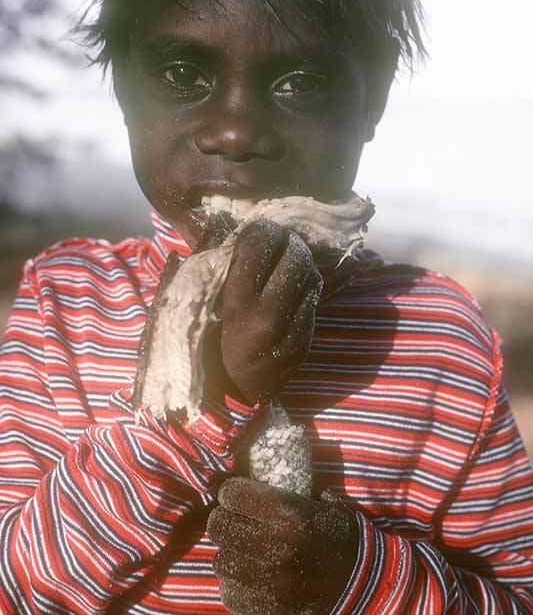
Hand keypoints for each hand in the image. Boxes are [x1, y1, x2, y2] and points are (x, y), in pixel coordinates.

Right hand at [206, 220, 322, 404]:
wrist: (218, 402)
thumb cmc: (196, 346)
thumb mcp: (191, 303)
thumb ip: (206, 261)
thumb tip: (220, 220)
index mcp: (237, 304)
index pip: (261, 245)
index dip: (260, 231)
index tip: (254, 232)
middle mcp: (269, 317)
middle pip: (296, 256)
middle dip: (287, 242)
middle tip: (277, 240)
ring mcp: (291, 333)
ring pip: (311, 276)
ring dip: (300, 262)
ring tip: (285, 260)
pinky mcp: (304, 345)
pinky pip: (313, 302)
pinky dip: (304, 288)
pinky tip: (289, 288)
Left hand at [207, 478, 357, 614]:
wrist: (366, 585)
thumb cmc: (342, 537)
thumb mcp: (323, 504)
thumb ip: (292, 492)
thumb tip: (263, 477)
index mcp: (288, 513)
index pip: (233, 494)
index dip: (231, 493)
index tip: (235, 496)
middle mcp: (275, 544)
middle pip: (220, 526)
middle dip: (224, 521)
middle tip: (233, 522)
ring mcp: (270, 580)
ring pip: (221, 561)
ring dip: (230, 554)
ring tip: (242, 552)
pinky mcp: (270, 609)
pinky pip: (231, 593)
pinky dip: (235, 585)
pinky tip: (249, 578)